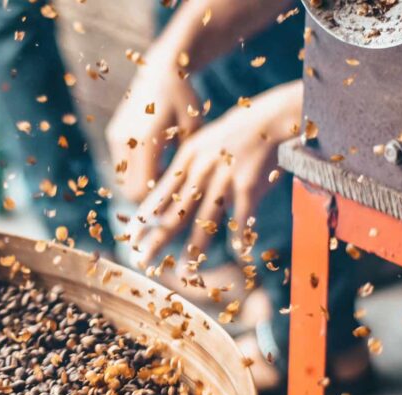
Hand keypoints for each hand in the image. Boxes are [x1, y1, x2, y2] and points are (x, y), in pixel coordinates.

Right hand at [106, 58, 201, 202]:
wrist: (161, 69)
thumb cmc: (185, 100)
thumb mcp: (193, 132)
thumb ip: (186, 163)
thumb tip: (184, 197)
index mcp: (146, 140)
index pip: (142, 189)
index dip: (157, 201)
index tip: (175, 197)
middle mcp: (125, 140)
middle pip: (130, 190)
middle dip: (148, 197)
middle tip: (169, 192)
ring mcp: (116, 137)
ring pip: (124, 180)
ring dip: (142, 183)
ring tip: (164, 174)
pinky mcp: (113, 134)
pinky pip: (123, 165)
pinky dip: (137, 170)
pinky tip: (155, 160)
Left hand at [132, 81, 302, 266]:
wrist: (270, 118)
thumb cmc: (236, 131)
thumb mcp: (203, 142)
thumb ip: (187, 167)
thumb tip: (169, 193)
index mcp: (187, 158)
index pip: (159, 194)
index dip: (144, 219)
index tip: (131, 237)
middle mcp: (201, 169)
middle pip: (175, 212)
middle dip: (157, 240)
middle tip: (141, 260)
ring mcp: (224, 178)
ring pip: (205, 221)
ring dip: (194, 248)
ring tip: (185, 269)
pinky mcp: (248, 185)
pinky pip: (241, 217)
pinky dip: (241, 236)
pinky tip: (238, 251)